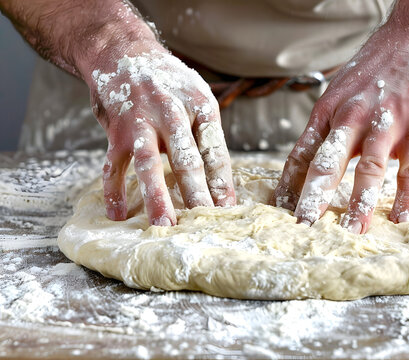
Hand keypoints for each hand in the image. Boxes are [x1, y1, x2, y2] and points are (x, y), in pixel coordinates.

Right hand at [88, 42, 234, 225]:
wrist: (123, 52)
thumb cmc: (170, 84)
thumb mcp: (198, 98)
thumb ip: (206, 136)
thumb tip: (220, 183)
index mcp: (200, 106)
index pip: (215, 152)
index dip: (222, 182)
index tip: (227, 209)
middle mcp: (171, 112)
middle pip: (187, 160)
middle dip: (197, 194)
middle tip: (205, 221)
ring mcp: (140, 121)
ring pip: (149, 164)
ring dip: (156, 196)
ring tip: (165, 224)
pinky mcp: (115, 131)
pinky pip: (112, 165)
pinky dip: (113, 190)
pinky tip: (117, 214)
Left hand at [273, 12, 408, 233]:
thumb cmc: (378, 66)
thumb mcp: (341, 90)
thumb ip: (330, 125)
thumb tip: (315, 159)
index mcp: (328, 110)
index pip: (302, 153)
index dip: (289, 183)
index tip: (280, 209)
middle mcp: (351, 117)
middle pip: (326, 163)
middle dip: (312, 197)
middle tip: (301, 226)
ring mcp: (385, 123)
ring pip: (367, 169)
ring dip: (358, 204)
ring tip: (350, 232)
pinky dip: (406, 195)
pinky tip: (401, 216)